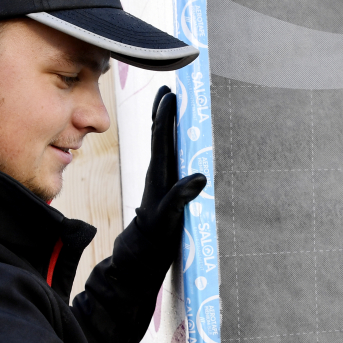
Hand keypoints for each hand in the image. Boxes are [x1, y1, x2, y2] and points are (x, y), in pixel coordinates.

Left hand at [134, 86, 206, 260]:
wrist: (142, 254)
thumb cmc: (155, 238)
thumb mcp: (168, 219)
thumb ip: (180, 198)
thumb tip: (199, 176)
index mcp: (158, 175)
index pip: (161, 138)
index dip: (166, 115)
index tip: (171, 94)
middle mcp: (159, 172)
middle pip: (160, 135)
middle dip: (164, 111)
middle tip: (171, 88)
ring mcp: (161, 179)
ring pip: (164, 144)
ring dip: (168, 123)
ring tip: (173, 104)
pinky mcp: (166, 186)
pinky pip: (169, 157)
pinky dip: (173, 142)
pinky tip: (180, 139)